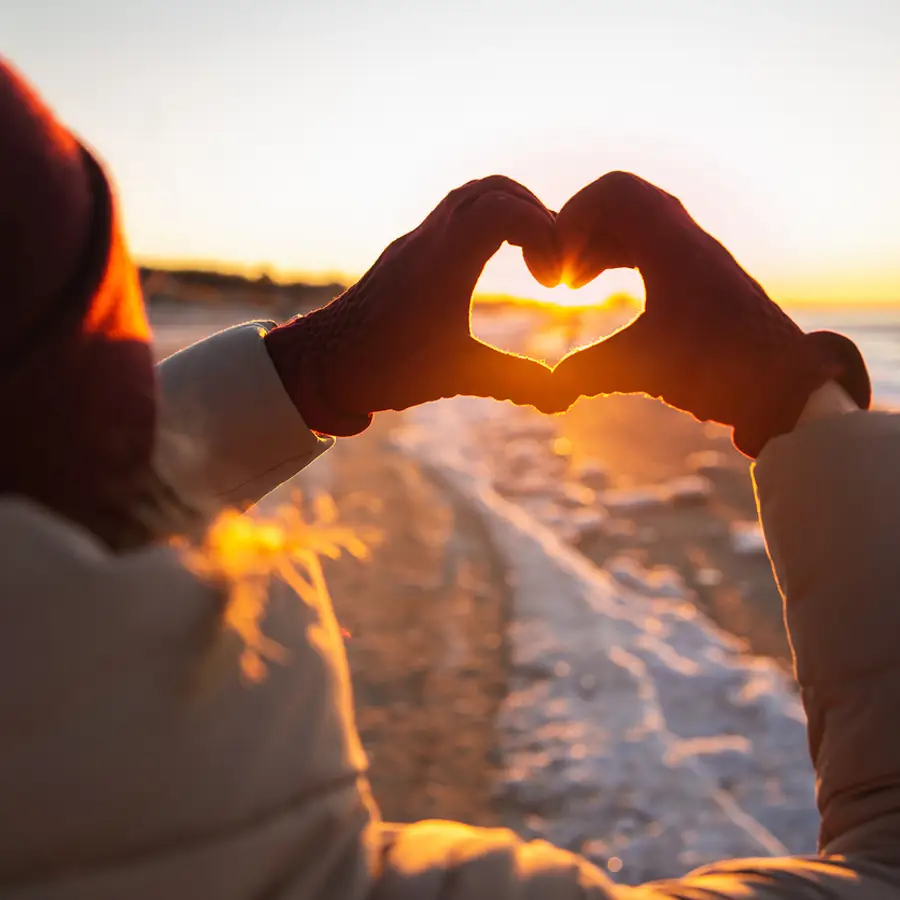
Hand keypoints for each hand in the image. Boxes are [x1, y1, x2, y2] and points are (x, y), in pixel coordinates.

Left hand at [266, 176, 563, 435]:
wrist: (321, 364)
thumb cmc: (385, 368)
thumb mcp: (457, 375)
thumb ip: (513, 379)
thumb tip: (561, 395)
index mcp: (444, 261)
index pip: (504, 208)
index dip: (543, 230)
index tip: (548, 277)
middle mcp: (429, 239)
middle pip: (493, 188)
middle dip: (534, 214)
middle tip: (548, 259)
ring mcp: (415, 241)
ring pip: (471, 195)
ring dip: (509, 213)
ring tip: (528, 257)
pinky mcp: (407, 252)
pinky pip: (453, 213)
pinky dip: (485, 222)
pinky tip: (492, 263)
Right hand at [552, 172, 869, 455]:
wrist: (782, 383)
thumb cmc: (722, 369)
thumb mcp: (647, 367)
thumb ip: (592, 369)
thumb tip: (554, 383)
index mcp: (672, 245)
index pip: (613, 192)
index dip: (572, 219)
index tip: (562, 269)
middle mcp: (684, 238)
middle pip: (617, 200)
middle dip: (579, 230)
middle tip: (562, 274)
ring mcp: (692, 252)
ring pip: (631, 221)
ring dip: (596, 243)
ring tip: (575, 284)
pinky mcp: (696, 272)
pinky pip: (646, 241)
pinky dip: (615, 255)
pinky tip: (599, 288)